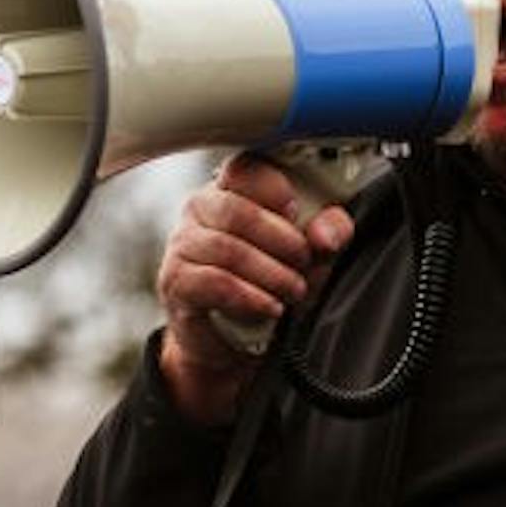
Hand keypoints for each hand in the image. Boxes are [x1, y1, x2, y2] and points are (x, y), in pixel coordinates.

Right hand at [156, 152, 354, 425]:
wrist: (236, 337)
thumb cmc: (271, 279)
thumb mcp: (312, 253)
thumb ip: (329, 234)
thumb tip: (325, 236)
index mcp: (233, 187)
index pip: (243, 168)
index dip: (272, 186)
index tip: (296, 210)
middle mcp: (202, 208)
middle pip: (237, 211)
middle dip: (281, 240)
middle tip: (305, 262)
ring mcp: (184, 243)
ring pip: (227, 249)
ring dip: (270, 274)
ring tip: (294, 291)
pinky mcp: (176, 281)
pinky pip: (213, 282)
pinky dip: (249, 297)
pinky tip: (271, 307)